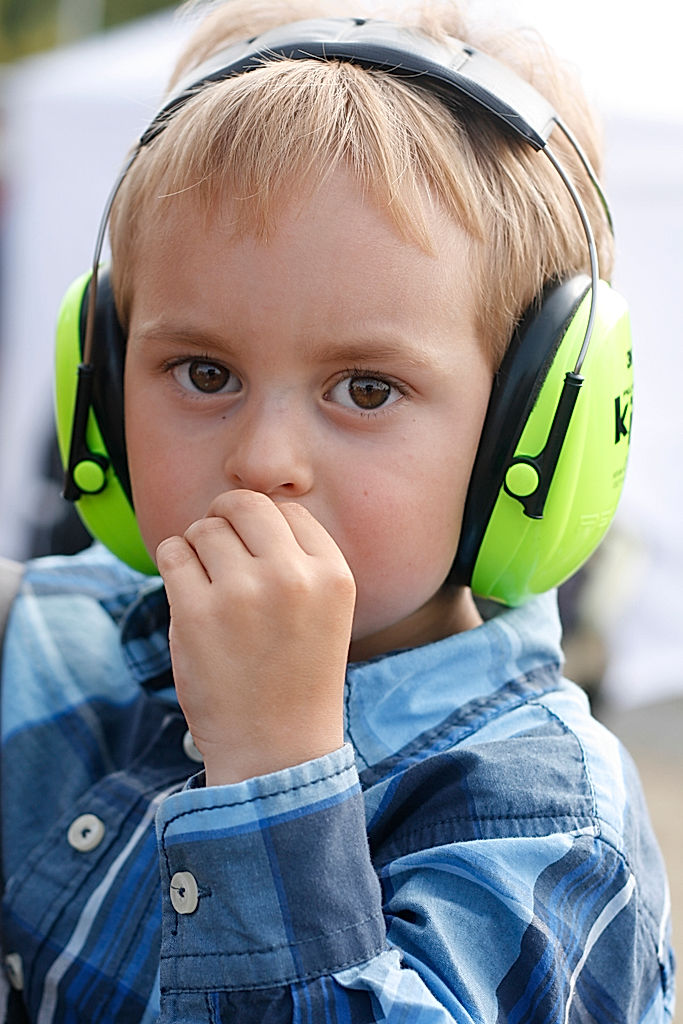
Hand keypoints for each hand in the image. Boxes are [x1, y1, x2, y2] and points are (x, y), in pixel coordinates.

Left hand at [156, 490, 355, 784]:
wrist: (276, 750)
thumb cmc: (297, 677)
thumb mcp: (326, 611)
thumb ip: (300, 560)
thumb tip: (244, 510)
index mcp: (332, 574)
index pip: (288, 511)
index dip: (264, 528)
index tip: (256, 557)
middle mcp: (292, 576)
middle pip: (244, 505)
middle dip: (225, 518)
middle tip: (219, 549)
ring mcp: (243, 593)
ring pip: (204, 528)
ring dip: (197, 547)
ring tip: (207, 583)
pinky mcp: (196, 614)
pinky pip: (172, 553)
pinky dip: (173, 563)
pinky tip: (187, 591)